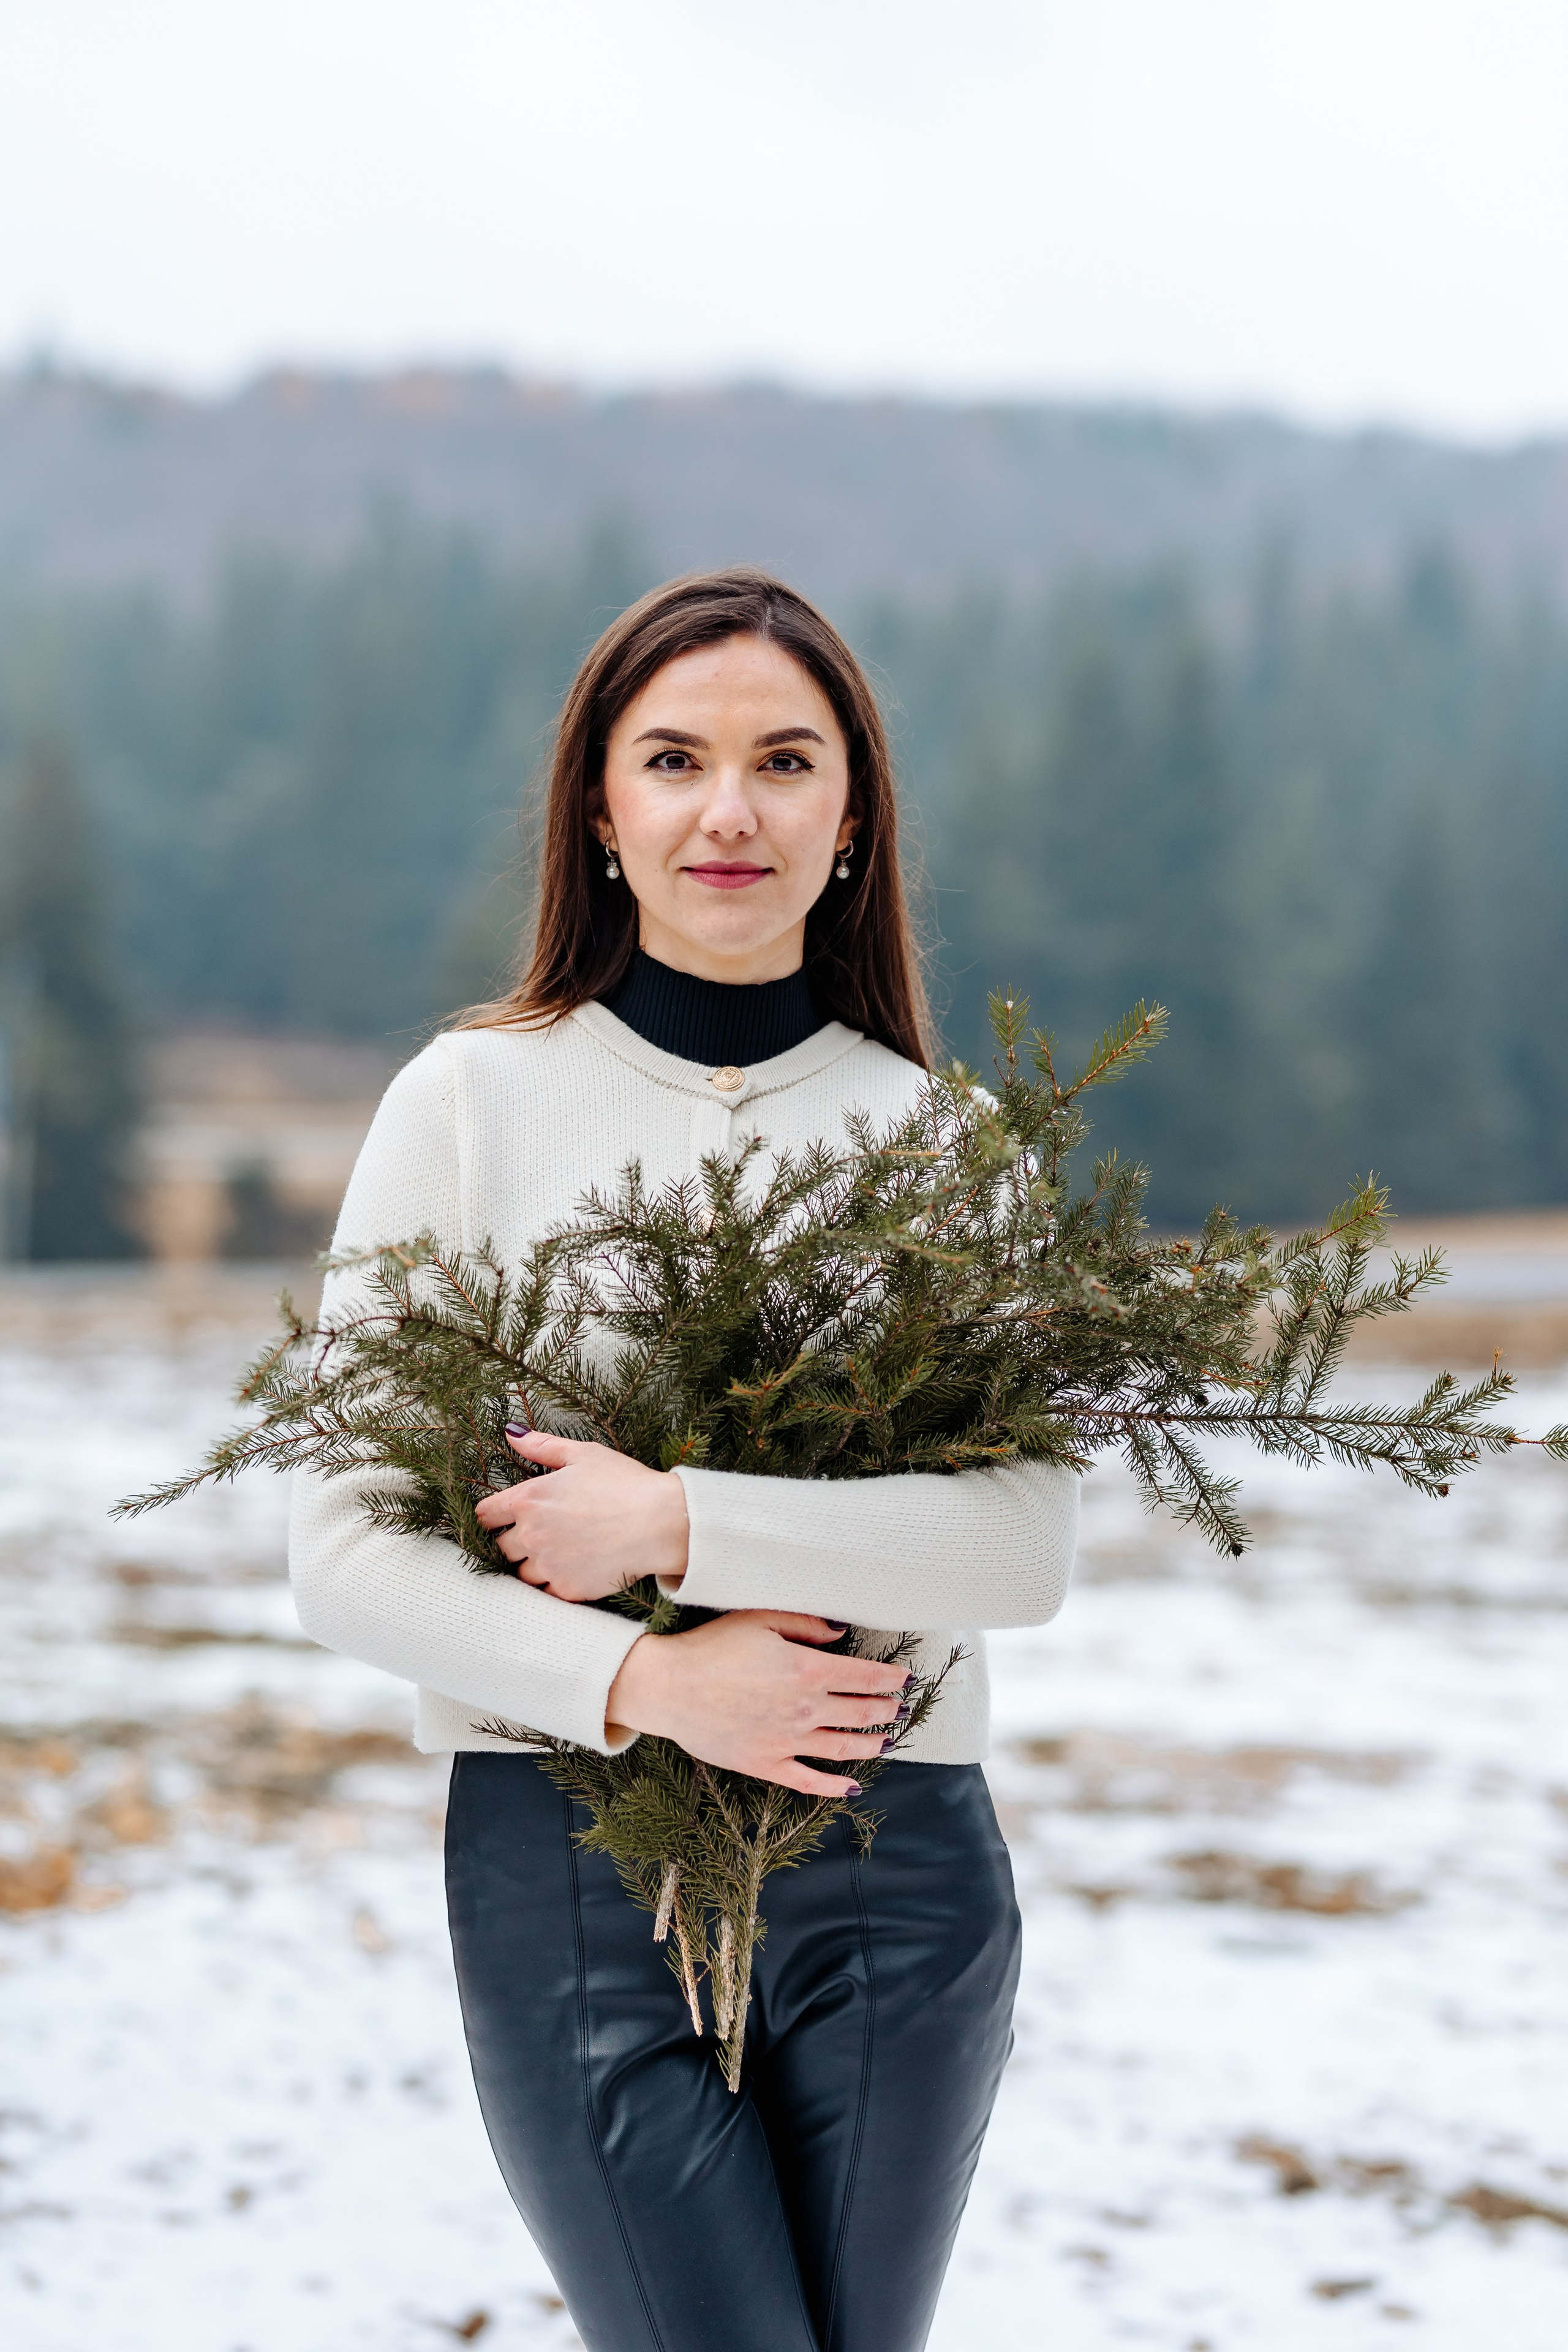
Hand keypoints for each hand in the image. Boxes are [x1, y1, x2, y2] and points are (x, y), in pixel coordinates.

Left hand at [474, 1429, 688, 1600]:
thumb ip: (542, 1446)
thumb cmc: (624, 1483)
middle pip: (501, 1547)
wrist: (659, 1522)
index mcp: (528, 1500)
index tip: (504, 1518)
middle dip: (515, 1541)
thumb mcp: (583, 1455)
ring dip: (533, 1565)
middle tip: (544, 1533)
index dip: (492, 1516)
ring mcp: (548, 1566)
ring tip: (561, 1553)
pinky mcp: (567, 1590)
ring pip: (522, 1574)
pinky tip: (575, 1569)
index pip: (485, 1515)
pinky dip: (556, 1582)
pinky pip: (547, 1593)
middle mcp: (531, 1535)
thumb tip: (510, 1433)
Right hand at [605, 1611, 913, 1798]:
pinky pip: (808, 1781)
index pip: (865, 1676)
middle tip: (900, 1708)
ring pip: (842, 1747)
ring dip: (871, 1744)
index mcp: (807, 1670)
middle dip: (886, 1710)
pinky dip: (834, 1787)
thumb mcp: (760, 1618)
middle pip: (860, 1712)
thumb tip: (841, 1632)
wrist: (669, 1686)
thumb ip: (806, 1624)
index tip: (906, 1679)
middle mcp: (804, 1709)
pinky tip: (852, 1787)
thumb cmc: (711, 1647)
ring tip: (888, 1741)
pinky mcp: (765, 1764)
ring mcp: (786, 1741)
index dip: (890, 1678)